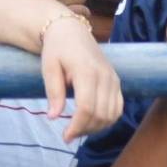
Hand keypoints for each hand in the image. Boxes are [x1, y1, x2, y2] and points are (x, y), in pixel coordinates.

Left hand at [41, 17, 121, 140]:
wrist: (71, 30)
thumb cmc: (56, 48)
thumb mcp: (48, 67)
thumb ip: (53, 92)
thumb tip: (53, 117)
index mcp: (87, 71)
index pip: (87, 107)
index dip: (77, 126)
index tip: (65, 136)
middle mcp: (105, 76)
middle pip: (101, 114)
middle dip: (85, 129)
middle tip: (68, 135)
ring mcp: (113, 79)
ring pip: (112, 114)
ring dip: (96, 127)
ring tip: (78, 129)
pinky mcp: (117, 81)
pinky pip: (118, 107)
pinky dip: (107, 119)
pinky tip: (92, 122)